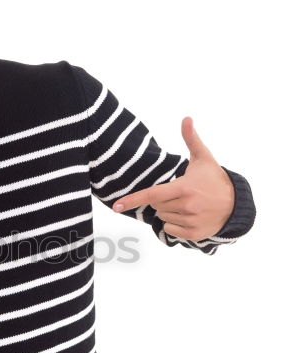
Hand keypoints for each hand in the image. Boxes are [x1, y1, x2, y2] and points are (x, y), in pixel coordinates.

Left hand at [111, 117, 234, 240]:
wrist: (236, 204)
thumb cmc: (214, 179)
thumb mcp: (203, 158)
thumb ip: (191, 139)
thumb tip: (186, 118)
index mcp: (184, 187)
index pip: (152, 194)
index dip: (132, 200)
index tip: (116, 206)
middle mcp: (186, 206)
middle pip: (156, 205)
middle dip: (162, 199)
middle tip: (179, 193)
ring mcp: (190, 221)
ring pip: (162, 217)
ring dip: (168, 211)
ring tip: (187, 204)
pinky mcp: (193, 234)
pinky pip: (170, 230)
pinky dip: (174, 224)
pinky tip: (188, 216)